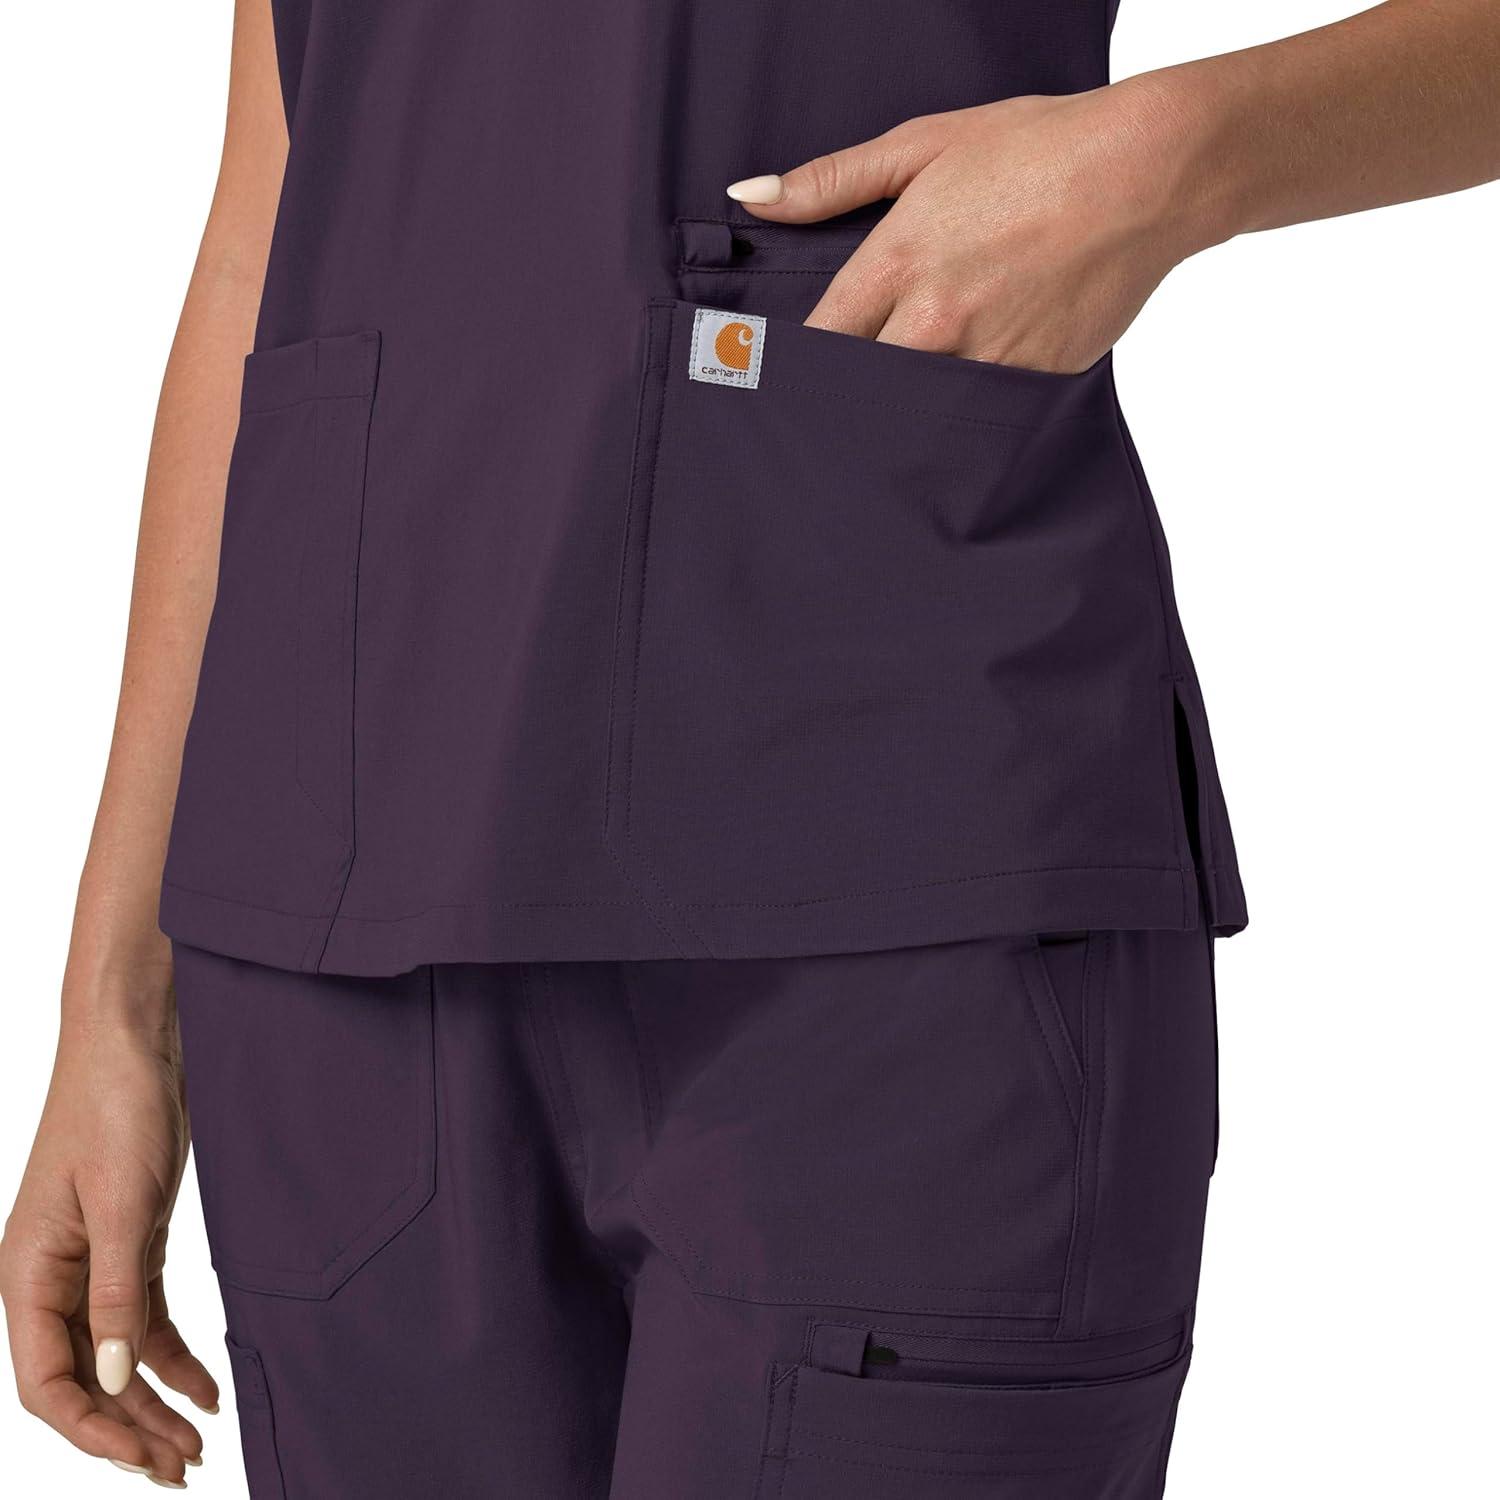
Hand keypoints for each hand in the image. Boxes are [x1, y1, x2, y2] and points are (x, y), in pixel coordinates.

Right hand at [1, 966, 216, 1486]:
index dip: (92, 1429)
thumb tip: (109, 1378)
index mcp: (29, 1275)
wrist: (136, 1042)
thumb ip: (115, 1294)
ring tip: (195, 1446)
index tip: (144, 1460)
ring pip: (114, 1356)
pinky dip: (171, 1357)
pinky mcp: (129, 1244)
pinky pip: (142, 1319)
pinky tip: (204, 1387)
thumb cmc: (115, 1108)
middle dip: (127, 1430)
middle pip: (82, 1379)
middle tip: (182, 1469)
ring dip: (150, 1402)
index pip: (46, 1383)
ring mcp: (91, 1264)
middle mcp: (53, 1279)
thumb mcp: (124, 1206)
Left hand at [727, 77, 1207, 373]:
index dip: (797, 370)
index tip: (784, 382)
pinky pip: (978, 418)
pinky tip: (952, 417)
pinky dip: (962, 418)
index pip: (818, 345)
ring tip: (884, 432)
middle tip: (830, 417)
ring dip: (901, 417)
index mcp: (896, 264)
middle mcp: (934, 321)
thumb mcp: (925, 144)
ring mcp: (985, 359)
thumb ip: (832, 180)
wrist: (1148, 173)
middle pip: (860, 391)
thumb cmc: (1039, 149)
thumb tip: (749, 195)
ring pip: (917, 414)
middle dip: (844, 402)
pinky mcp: (1032, 383)